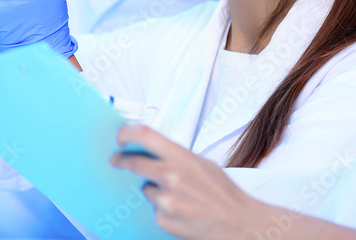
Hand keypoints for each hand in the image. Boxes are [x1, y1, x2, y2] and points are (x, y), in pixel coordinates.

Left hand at [109, 124, 274, 239]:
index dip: (127, 132)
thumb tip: (154, 151)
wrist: (237, 223)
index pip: (145, 135)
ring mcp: (165, 200)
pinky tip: (181, 210)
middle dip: (122, 161)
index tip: (120, 137)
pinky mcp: (163, 219)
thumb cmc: (225, 194)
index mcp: (181, 158)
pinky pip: (154, 209)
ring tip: (178, 196)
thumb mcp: (202, 164)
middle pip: (134, 162)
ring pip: (146, 189)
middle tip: (118, 161)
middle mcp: (170, 177)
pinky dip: (163, 209)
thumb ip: (177, 157)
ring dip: (154, 190)